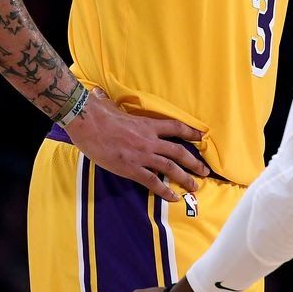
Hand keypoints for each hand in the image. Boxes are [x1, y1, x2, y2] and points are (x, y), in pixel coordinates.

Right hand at [66, 88, 210, 201]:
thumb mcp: (111, 106)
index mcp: (147, 124)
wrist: (87, 124)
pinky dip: (164, 190)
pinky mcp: (131, 168)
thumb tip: (98, 94)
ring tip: (195, 186)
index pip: (176, 127)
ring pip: (170, 167)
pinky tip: (173, 198)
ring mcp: (142, 155)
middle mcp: (149, 140)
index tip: (202, 136)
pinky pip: (152, 181)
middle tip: (205, 171)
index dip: (190, 132)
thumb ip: (111, 103)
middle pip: (178, 151)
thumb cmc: (98, 113)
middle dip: (194, 162)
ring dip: (185, 178)